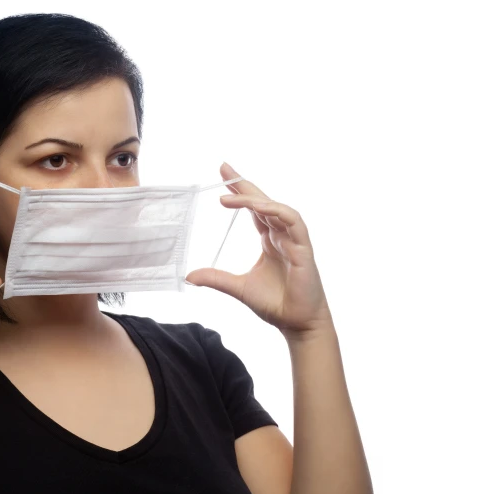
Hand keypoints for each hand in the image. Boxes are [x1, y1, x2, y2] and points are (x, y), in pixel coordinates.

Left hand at [185, 163, 333, 340]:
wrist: (297, 324)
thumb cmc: (275, 304)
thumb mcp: (238, 288)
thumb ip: (216, 278)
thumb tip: (189, 276)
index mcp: (269, 240)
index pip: (254, 208)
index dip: (239, 192)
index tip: (222, 176)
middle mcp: (282, 236)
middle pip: (264, 201)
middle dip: (244, 184)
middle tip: (224, 168)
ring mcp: (294, 240)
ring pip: (277, 209)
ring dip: (256, 199)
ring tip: (232, 197)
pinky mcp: (304, 249)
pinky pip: (293, 222)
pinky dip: (278, 212)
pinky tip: (261, 208)